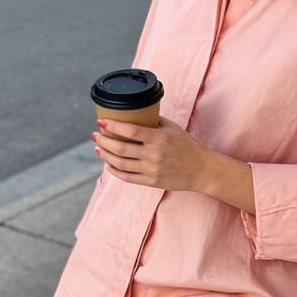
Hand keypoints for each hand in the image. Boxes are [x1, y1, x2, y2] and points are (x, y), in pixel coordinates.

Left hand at [92, 114, 210, 191]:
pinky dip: (115, 171)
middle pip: (120, 149)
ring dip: (105, 156)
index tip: (101, 121)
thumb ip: (153, 122)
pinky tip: (108, 164)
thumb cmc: (187, 146)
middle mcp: (154, 155)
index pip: (130, 131)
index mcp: (159, 138)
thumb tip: (133, 114)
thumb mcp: (172, 128)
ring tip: (98, 148)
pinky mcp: (151, 182)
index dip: (113, 126)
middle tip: (95, 135)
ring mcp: (152, 170)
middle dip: (103, 141)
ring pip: (120, 164)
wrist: (201, 170)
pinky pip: (127, 177)